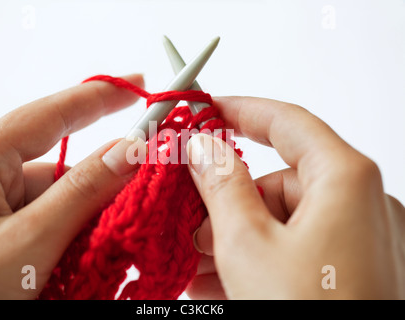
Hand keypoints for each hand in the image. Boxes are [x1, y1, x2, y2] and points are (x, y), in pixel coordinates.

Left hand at [0, 74, 144, 298]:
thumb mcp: (27, 243)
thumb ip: (82, 193)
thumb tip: (129, 152)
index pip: (50, 114)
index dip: (98, 96)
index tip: (136, 85)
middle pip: (61, 168)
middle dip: (101, 187)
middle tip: (140, 202)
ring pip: (58, 202)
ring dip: (86, 223)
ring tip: (97, 255)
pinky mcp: (0, 235)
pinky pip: (47, 224)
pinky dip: (70, 239)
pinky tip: (80, 261)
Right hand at [186, 97, 404, 298]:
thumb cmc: (307, 314)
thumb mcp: (246, 244)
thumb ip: (220, 184)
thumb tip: (202, 147)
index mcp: (345, 180)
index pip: (286, 122)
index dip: (241, 110)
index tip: (207, 109)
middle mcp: (359, 204)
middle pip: (278, 180)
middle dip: (227, 201)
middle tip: (186, 221)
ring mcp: (358, 239)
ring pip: (281, 219)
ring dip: (234, 237)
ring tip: (195, 263)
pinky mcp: (349, 268)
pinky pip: (293, 247)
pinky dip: (256, 257)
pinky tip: (219, 282)